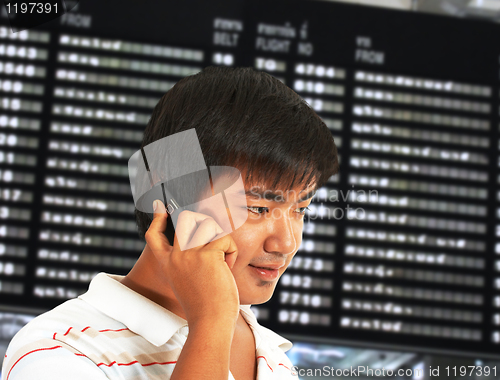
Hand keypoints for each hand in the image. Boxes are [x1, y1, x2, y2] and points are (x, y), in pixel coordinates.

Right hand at [145, 200, 239, 327]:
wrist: (210, 321)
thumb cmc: (204, 305)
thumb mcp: (186, 281)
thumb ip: (187, 262)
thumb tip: (201, 240)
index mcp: (168, 264)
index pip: (154, 236)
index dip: (157, 219)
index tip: (159, 207)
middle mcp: (175, 256)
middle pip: (186, 218)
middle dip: (205, 220)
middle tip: (215, 234)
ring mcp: (190, 253)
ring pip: (208, 224)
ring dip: (221, 238)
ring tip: (224, 259)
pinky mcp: (207, 254)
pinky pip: (224, 239)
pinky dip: (231, 251)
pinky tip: (228, 267)